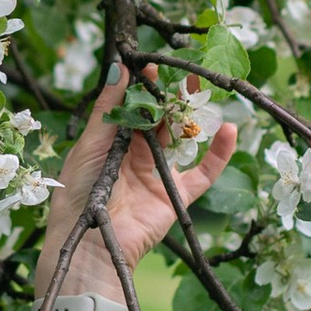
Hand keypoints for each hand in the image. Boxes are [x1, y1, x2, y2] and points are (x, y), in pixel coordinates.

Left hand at [33, 70, 239, 310]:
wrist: (91, 245)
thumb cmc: (80, 195)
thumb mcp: (89, 146)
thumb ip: (108, 109)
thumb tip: (119, 68)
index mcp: (111, 144)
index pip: (133, 108)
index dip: (142, 88)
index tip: (151, 65)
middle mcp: (136, 156)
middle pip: (159, 120)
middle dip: (170, 96)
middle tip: (183, 71)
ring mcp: (158, 175)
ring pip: (181, 138)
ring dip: (192, 115)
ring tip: (202, 88)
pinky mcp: (176, 196)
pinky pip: (204, 174)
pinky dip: (218, 154)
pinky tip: (230, 130)